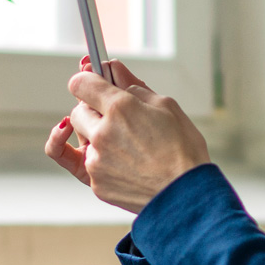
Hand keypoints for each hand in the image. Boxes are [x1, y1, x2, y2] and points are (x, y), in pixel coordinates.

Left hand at [43, 58, 211, 213]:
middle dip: (93, 110)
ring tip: (125, 143)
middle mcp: (102, 133)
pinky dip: (97, 159)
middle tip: (116, 116)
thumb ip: (133, 86)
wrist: (187, 195)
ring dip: (95, 135)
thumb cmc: (183, 150)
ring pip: (81, 138)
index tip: (92, 81)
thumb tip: (113, 68)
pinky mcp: (95, 183)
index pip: (81, 83)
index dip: (86, 80)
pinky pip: (85, 163)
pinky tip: (118, 160)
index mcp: (120, 108)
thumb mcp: (165, 106)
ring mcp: (96, 161)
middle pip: (78, 111)